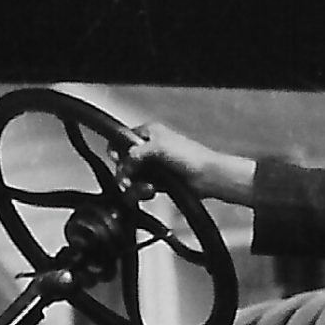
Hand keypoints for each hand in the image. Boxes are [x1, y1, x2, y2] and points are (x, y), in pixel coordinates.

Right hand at [120, 121, 256, 204]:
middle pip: (123, 162)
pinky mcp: (156, 182)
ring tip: (146, 188)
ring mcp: (152, 167)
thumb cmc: (191, 157)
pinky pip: (140, 189)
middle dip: (125, 173)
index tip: (118, 160)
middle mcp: (148, 149)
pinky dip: (143, 192)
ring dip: (134, 185)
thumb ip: (136, 153)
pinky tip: (151, 191)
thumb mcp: (159, 147)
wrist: (208, 177)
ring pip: (130, 178)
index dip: (116, 150)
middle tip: (128, 180)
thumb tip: (124, 163)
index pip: (122, 138)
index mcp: (148, 133)